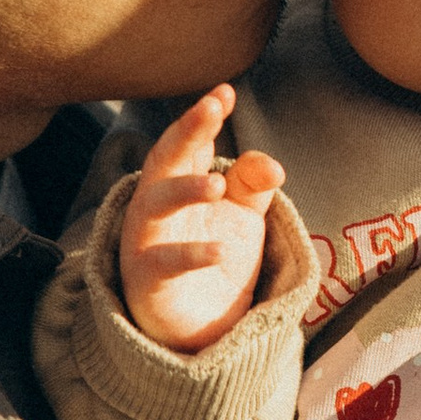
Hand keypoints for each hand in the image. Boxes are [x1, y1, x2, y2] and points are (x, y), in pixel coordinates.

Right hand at [118, 88, 286, 352]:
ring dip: (184, 189)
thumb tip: (273, 164)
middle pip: (165, 159)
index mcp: (179, 182)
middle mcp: (156, 204)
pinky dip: (193, 256)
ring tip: (217, 185)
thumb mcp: (243, 215)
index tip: (225, 92)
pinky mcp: (149, 280)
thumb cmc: (215, 257)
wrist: (201, 327)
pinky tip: (222, 251)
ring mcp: (148, 240)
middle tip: (211, 109)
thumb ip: (254, 184)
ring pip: (155, 204)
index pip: (190, 142)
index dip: (205, 116)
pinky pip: (165, 263)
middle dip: (186, 131)